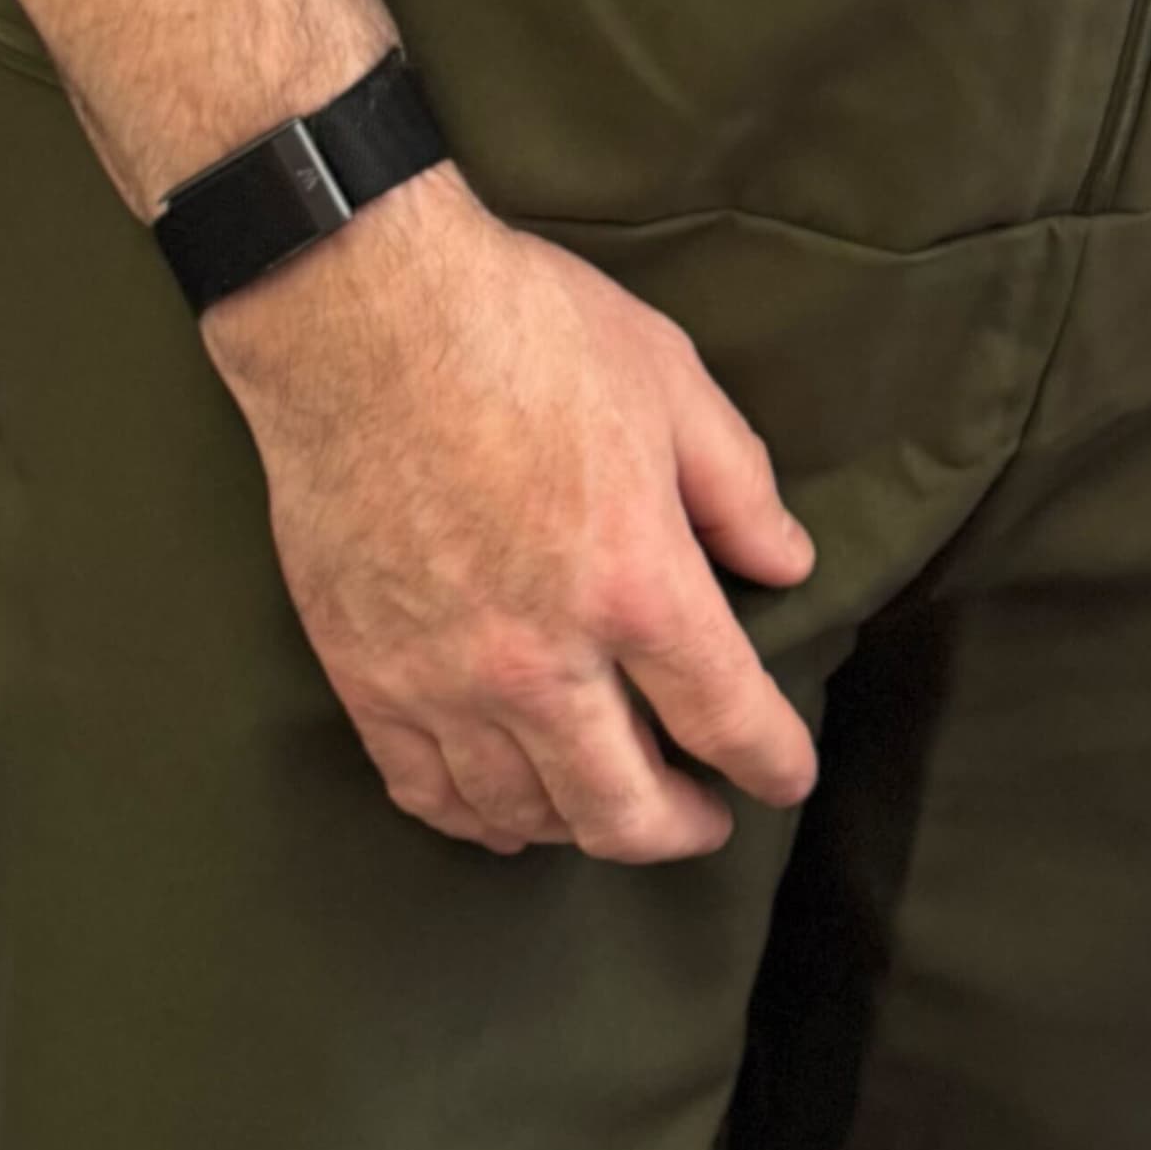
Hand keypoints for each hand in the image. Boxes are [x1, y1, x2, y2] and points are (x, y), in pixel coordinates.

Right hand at [203, 168, 820, 858]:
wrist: (363, 320)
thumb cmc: (525, 330)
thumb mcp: (670, 381)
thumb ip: (738, 487)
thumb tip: (786, 564)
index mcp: (635, 583)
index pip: (725, 717)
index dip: (771, 762)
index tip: (787, 776)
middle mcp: (542, 658)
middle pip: (623, 809)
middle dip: (681, 828)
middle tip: (705, 818)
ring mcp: (446, 680)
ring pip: (525, 813)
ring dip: (581, 829)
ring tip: (610, 810)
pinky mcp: (367, 676)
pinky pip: (427, 791)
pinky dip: (475, 820)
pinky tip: (503, 815)